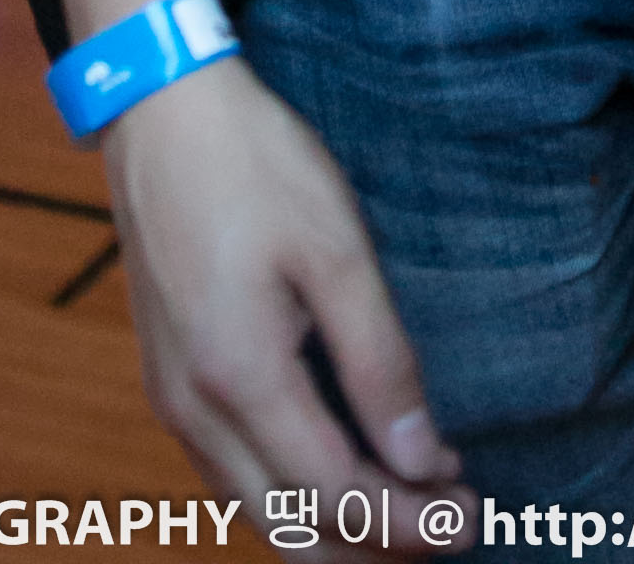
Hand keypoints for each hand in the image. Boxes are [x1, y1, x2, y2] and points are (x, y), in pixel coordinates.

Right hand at [105, 55, 472, 560]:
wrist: (161, 112)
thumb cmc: (253, 165)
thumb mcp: (335, 250)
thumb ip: (379, 362)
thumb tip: (422, 459)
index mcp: (238, 379)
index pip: (336, 496)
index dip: (408, 520)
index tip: (472, 513)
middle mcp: (194, 411)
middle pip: (292, 530)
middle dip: (376, 546)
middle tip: (454, 526)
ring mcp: (174, 401)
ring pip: (258, 512)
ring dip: (336, 530)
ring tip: (413, 511)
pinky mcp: (171, 382)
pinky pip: (234, 475)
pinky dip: (295, 498)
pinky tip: (343, 475)